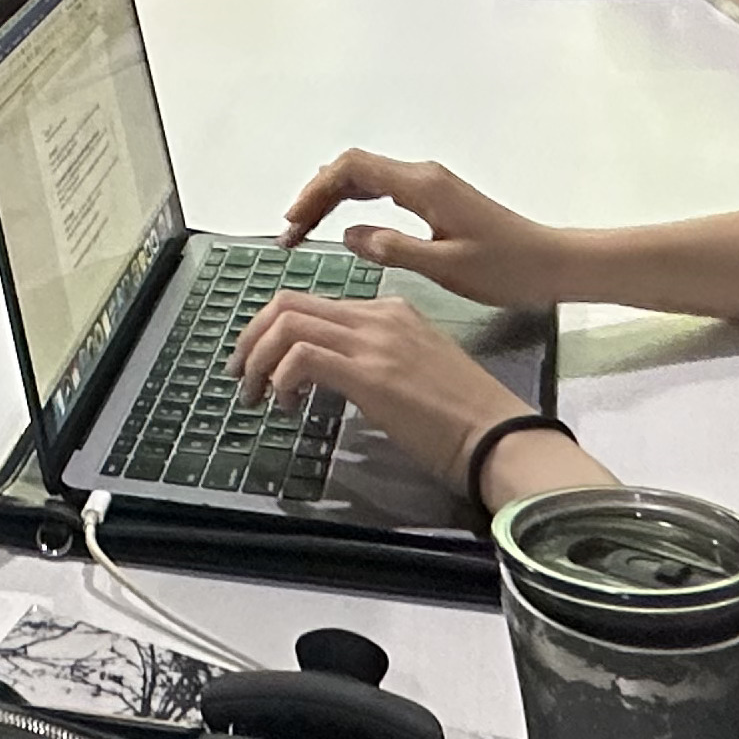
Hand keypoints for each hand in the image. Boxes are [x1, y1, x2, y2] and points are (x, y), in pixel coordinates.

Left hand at [233, 294, 541, 495]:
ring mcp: (375, 342)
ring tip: (254, 394)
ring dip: (258, 358)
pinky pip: (302, 357)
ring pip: (288, 323)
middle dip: (252, 336)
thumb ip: (376, 360)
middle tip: (241, 373)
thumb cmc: (464, 417)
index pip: (314, 304)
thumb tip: (333, 376)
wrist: (498, 436)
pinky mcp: (371, 374)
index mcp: (390, 312)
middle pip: (289, 303)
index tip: (261, 364)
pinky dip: (280, 378)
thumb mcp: (416, 371)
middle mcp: (379, 316)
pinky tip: (286, 406)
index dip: (274, 331)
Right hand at [274, 151, 574, 311]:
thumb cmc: (505, 269)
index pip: (353, 170)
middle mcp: (422, 175)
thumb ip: (393, 249)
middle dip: (317, 194)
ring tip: (305, 230)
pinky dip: (355, 202)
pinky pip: (383, 189)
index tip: (292, 223)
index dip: (316, 191)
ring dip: (333, 198)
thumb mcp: (446, 267)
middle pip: (354, 168)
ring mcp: (430, 184)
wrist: (552, 263)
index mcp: (421, 186)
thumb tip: (347, 234)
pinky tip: (343, 225)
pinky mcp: (436, 197)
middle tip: (290, 232)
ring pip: (367, 177)